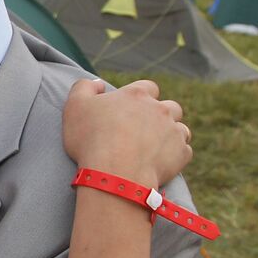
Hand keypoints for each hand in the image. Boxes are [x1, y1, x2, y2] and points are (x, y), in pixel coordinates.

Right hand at [63, 79, 191, 188]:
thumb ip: (84, 88)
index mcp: (136, 95)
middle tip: (142, 131)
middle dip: (160, 116)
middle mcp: (160, 109)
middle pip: (169, 107)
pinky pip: (183, 151)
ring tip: (153, 148)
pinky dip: (173, 156)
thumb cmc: (91, 139)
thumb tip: (97, 83)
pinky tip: (158, 162)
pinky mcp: (181, 153)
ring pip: (180, 128)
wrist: (114, 174)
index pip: (147, 87)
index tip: (129, 110)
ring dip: (170, 135)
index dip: (140, 98)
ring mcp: (174, 131)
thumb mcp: (74, 107)